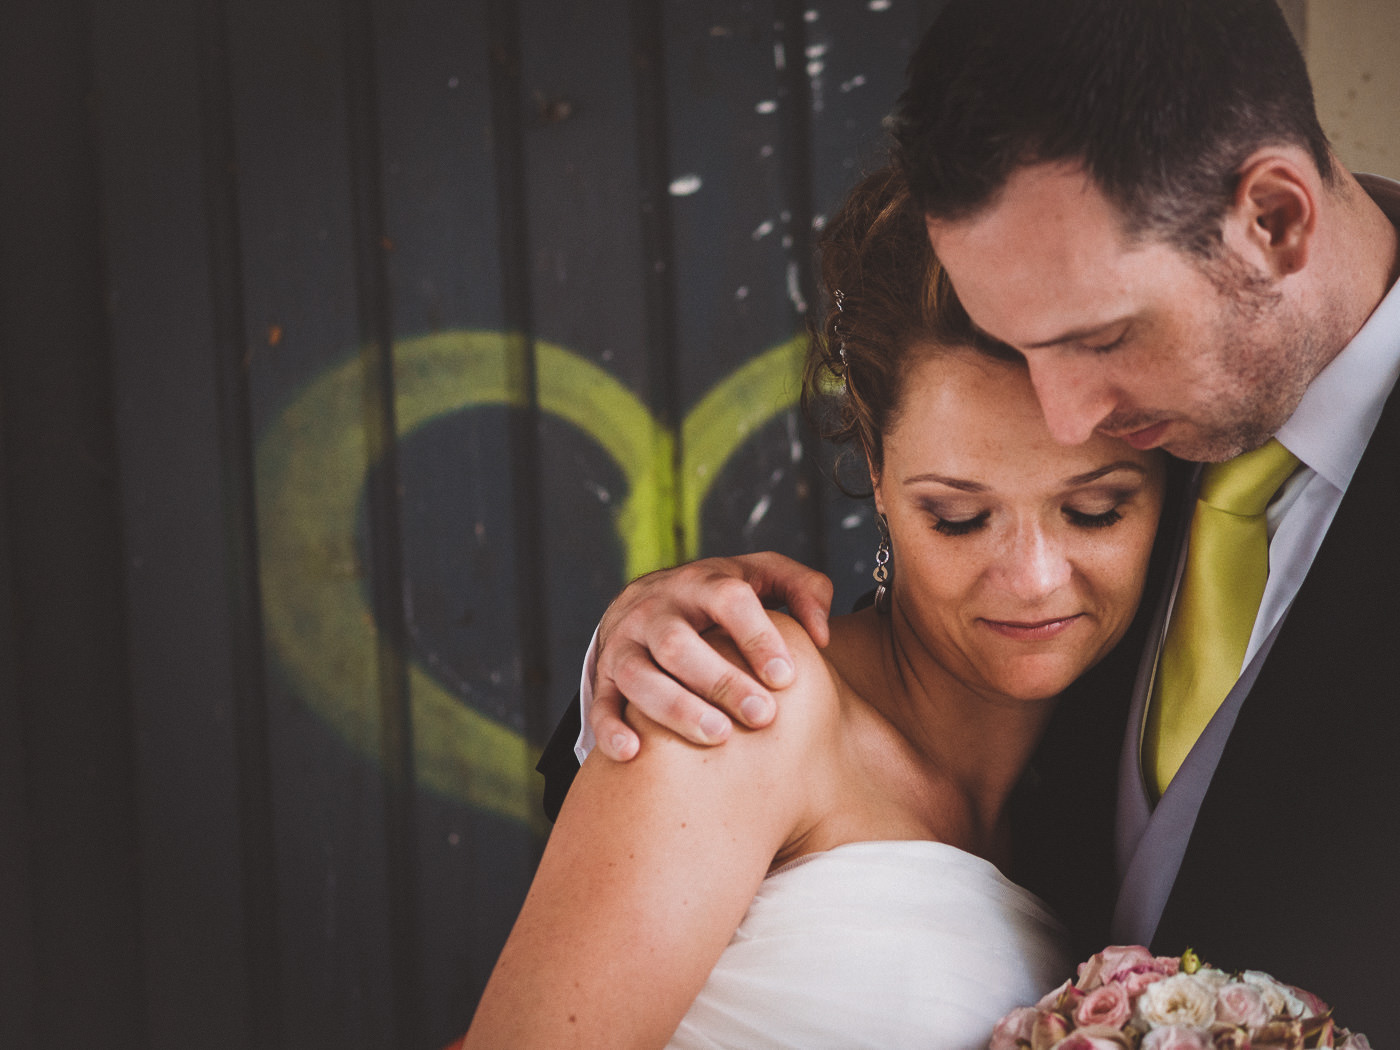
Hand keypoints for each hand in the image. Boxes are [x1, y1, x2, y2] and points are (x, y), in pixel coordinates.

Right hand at [589, 552, 832, 759]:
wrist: (646, 600)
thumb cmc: (720, 596)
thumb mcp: (763, 577)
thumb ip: (804, 589)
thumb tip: (822, 634)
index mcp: (702, 583)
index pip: (727, 599)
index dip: (757, 635)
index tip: (785, 676)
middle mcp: (657, 610)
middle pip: (678, 643)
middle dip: (720, 681)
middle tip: (763, 716)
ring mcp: (625, 643)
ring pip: (637, 675)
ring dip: (675, 708)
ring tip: (718, 737)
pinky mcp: (603, 676)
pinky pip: (599, 703)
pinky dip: (611, 729)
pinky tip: (634, 754)